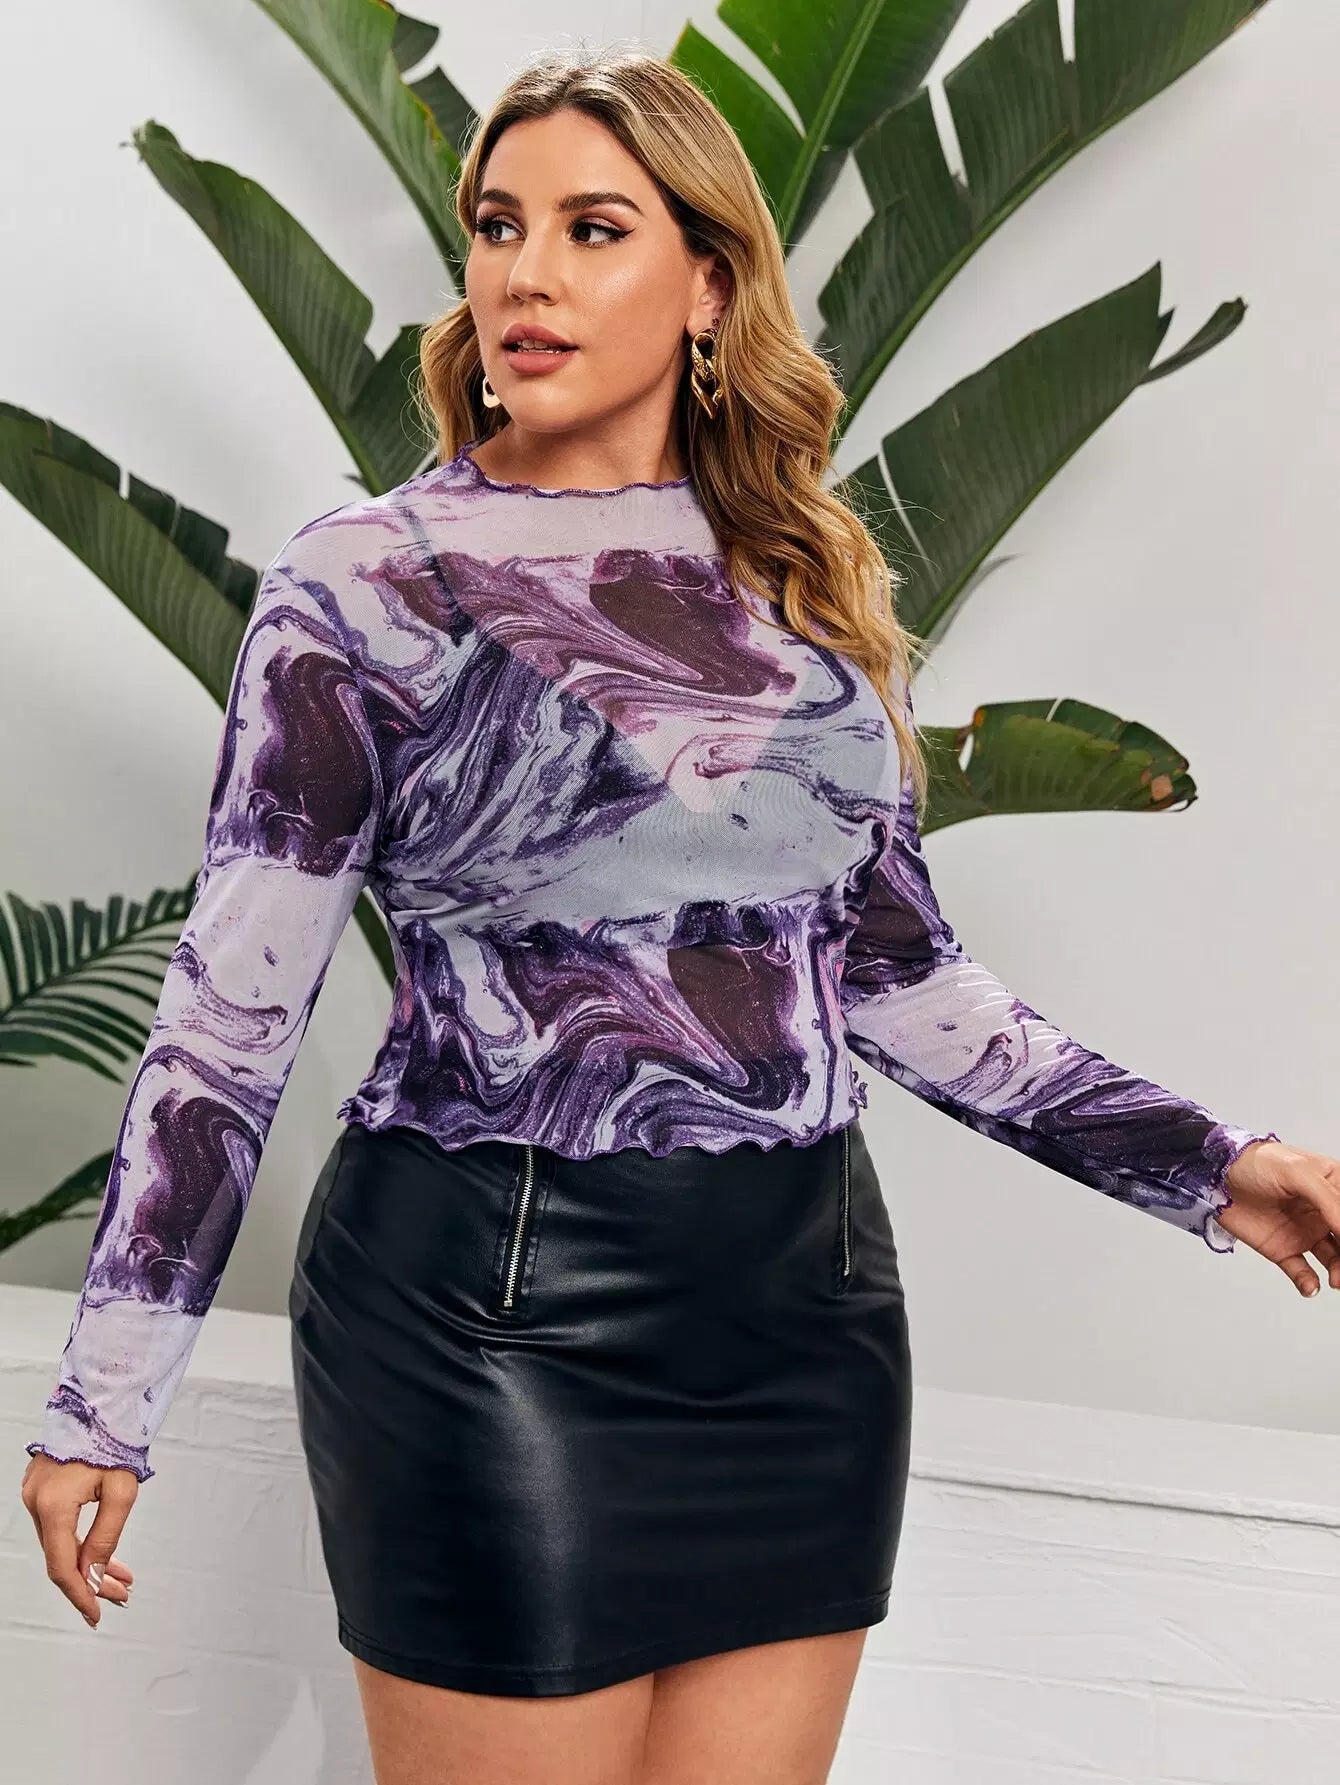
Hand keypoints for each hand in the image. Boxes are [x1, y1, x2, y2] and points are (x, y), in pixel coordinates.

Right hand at [20, 1454, 137, 1628]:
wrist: (101, 1400)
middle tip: (121, 1595)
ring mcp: (34, 1493)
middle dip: (92, 1580)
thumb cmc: (114, 1439)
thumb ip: (106, 1536)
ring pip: (60, 1542)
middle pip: (61, 1556)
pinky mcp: (41, 1486)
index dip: (80, 1594)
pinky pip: (58, 1525)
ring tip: (120, 1578)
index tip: (96, 1614)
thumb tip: (93, 1575)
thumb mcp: (121, 1491)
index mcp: (53, 1504)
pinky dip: (79, 1541)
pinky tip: (101, 1553)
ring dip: (89, 1562)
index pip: (61, 1565)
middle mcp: (35, 1501)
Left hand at [1217, 1139, 1339, 1296]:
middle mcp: (1323, 1212)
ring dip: (1339, 1272)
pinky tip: (1311, 1287)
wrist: (1215, 1175)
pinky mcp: (1284, 1248)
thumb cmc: (1255, 1162)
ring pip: (1334, 1260)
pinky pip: (1302, 1272)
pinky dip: (1308, 1283)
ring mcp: (1304, 1232)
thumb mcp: (1297, 1171)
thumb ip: (1328, 1199)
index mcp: (1333, 1186)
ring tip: (1335, 1280)